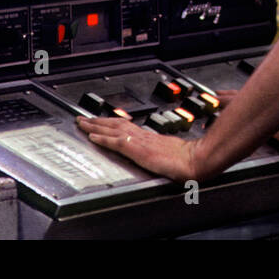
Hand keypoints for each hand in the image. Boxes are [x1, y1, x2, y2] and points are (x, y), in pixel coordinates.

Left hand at [76, 115, 199, 181]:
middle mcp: (143, 136)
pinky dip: (102, 138)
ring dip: (95, 126)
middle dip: (98, 120)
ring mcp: (140, 141)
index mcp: (150, 138)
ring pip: (112, 129)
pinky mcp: (138, 149)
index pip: (126, 126)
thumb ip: (163, 153)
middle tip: (82, 118)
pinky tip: (92, 136)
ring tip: (81, 123)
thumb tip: (163, 156)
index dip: (111, 123)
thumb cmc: (189, 160)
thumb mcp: (172, 154)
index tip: (99, 121)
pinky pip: (116, 141)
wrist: (196, 160)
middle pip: (116, 123)